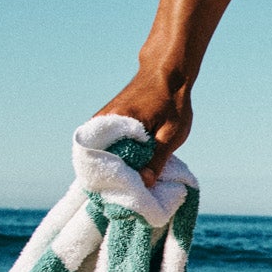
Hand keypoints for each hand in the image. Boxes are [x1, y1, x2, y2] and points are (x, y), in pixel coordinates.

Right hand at [95, 67, 191, 186]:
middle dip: (112, 178)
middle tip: (126, 196)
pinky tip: (127, 170)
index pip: (103, 163)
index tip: (121, 199)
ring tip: (126, 186)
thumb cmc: (172, 102)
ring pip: (102, 153)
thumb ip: (156, 159)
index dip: (112, 183)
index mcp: (115, 126)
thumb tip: (144, 184)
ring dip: (113, 168)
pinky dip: (115, 157)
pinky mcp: (106, 121)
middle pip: (99, 160)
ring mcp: (101, 121)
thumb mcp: (171, 134)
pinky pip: (106, 145)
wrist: (167, 72)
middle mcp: (101, 122)